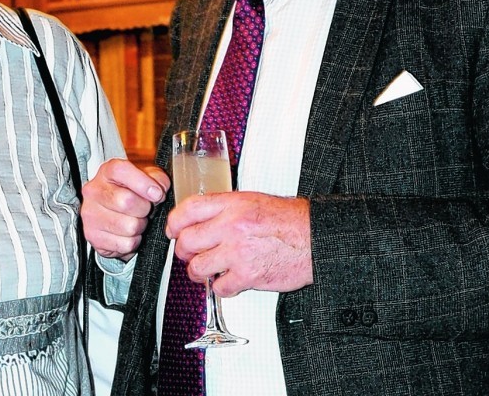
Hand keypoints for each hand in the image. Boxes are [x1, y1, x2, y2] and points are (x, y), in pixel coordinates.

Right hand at [81, 159, 169, 260]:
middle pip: (126, 201)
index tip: (156, 193)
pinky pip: (125, 244)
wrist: (112, 215)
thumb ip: (157, 179)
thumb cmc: (130, 193)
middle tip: (144, 209)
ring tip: (135, 220)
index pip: (121, 171)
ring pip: (129, 226)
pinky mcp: (94, 236)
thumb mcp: (146, 179)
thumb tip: (159, 191)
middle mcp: (94, 191)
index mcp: (107, 172)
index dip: (142, 183)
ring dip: (140, 226)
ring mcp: (91, 215)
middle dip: (144, 208)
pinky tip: (127, 233)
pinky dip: (133, 241)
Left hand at [166, 192, 311, 296]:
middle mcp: (231, 226)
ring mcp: (238, 252)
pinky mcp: (248, 276)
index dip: (175, 222)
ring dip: (198, 271)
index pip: (189, 210)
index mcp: (232, 205)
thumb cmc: (289, 221)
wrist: (315, 238)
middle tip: (188, 254)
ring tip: (206, 270)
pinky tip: (228, 280)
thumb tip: (203, 219)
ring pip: (197, 267)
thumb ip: (227, 209)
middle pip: (187, 240)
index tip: (173, 230)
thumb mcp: (254, 202)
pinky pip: (219, 287)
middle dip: (183, 250)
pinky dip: (221, 287)